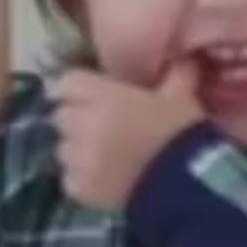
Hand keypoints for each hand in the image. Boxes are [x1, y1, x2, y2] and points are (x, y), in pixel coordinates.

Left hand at [53, 60, 203, 208]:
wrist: (185, 185)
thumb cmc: (181, 134)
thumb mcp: (181, 96)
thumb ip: (174, 73)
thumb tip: (179, 59)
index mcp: (103, 96)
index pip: (66, 83)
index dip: (75, 89)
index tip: (85, 95)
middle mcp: (84, 124)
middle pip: (61, 116)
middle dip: (75, 119)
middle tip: (98, 126)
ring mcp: (79, 159)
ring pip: (63, 149)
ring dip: (77, 150)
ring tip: (100, 156)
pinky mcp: (80, 188)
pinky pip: (69, 178)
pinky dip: (81, 178)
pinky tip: (102, 180)